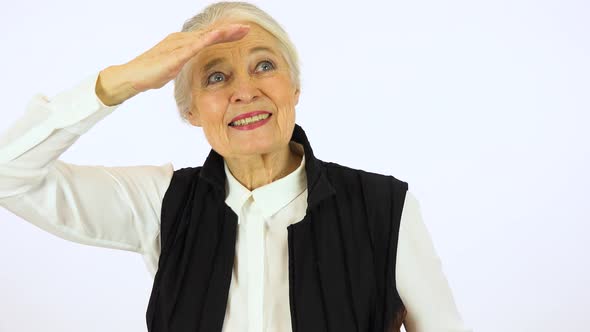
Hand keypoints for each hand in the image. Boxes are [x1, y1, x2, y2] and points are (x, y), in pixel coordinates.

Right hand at [96, 23, 250, 105]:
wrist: (131, 77)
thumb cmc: (151, 73)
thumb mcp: (175, 66)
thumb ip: (186, 63)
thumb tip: (195, 65)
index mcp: (183, 43)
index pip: (209, 36)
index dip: (226, 34)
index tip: (242, 33)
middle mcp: (182, 40)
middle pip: (210, 33)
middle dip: (230, 31)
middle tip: (247, 28)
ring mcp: (178, 46)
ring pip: (205, 36)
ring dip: (224, 33)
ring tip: (240, 30)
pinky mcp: (174, 56)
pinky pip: (193, 46)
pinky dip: (207, 40)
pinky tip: (218, 37)